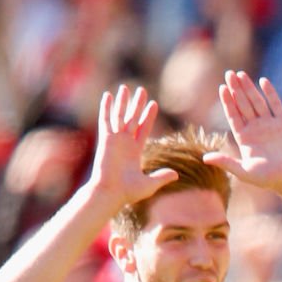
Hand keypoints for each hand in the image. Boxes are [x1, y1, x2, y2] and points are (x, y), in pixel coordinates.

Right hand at [91, 84, 173, 203]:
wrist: (110, 193)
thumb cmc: (128, 192)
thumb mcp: (150, 184)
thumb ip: (162, 177)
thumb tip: (176, 174)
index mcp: (135, 151)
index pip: (144, 128)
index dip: (148, 116)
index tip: (153, 104)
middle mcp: (125, 143)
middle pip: (133, 118)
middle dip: (137, 104)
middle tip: (142, 90)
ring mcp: (115, 140)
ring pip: (120, 116)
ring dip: (123, 102)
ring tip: (126, 87)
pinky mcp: (106, 139)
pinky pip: (106, 120)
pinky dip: (107, 108)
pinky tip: (108, 96)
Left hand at [208, 70, 281, 191]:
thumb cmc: (268, 178)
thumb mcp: (244, 172)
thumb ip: (226, 162)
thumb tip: (204, 158)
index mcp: (244, 138)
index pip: (233, 115)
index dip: (228, 102)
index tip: (222, 88)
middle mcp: (255, 128)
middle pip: (243, 104)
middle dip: (236, 89)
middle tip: (229, 74)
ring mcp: (270, 124)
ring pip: (257, 102)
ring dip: (249, 88)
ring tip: (241, 74)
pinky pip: (276, 104)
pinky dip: (270, 93)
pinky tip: (263, 81)